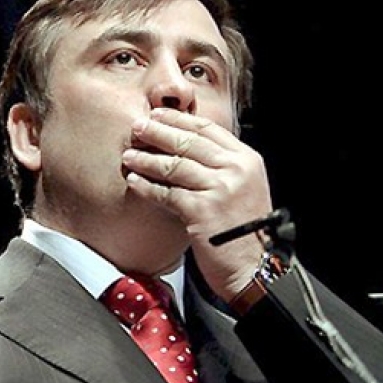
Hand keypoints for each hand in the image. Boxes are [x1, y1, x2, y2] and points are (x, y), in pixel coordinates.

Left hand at [122, 107, 271, 299]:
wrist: (254, 267)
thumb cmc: (243, 232)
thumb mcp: (241, 189)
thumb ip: (220, 167)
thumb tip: (184, 147)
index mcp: (247, 160)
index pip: (208, 129)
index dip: (179, 120)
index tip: (158, 115)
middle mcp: (236, 170)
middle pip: (189, 141)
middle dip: (158, 132)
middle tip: (136, 127)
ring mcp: (220, 189)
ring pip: (174, 165)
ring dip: (147, 159)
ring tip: (128, 156)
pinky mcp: (203, 210)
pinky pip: (167, 192)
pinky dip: (147, 187)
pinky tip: (134, 182)